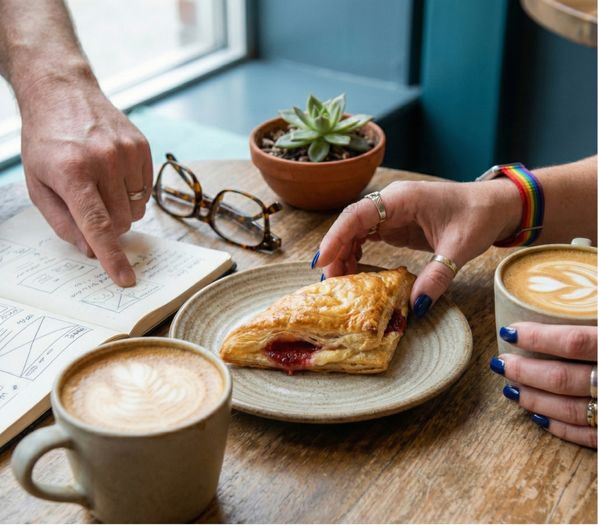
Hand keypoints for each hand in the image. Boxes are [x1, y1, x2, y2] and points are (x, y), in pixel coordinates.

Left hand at [19, 73, 151, 286]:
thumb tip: (91, 251)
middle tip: (92, 208)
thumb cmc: (46, 142)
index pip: (97, 225)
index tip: (125, 279)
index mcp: (71, 172)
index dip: (111, 256)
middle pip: (121, 222)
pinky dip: (132, 192)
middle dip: (108, 228)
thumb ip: (63, 222)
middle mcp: (103, 160)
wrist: (63, 93)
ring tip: (102, 187)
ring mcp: (127, 152)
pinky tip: (114, 174)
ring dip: (121, 210)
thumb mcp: (39, 184)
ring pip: (136, 209)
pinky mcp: (142, 147)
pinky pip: (146, 190)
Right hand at [314, 179, 520, 313]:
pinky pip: (368, 237)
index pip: (357, 214)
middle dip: (337, 251)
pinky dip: (358, 254)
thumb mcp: (458, 248)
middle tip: (331, 283)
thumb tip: (417, 308)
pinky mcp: (396, 224)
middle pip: (350, 224)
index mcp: (401, 199)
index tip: (321, 261)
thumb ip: (437, 277)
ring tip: (342, 283)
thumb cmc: (477, 216)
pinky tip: (356, 273)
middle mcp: (390, 202)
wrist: (494, 206)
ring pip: (355, 231)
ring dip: (345, 255)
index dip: (335, 237)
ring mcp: (391, 213)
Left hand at [491, 322, 596, 447]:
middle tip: (499, 363)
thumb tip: (585, 269)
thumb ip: (592, 312)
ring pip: (572, 409)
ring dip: (535, 399)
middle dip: (524, 371)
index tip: (508, 333)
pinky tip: (537, 416)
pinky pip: (589, 436)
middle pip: (564, 378)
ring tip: (510, 388)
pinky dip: (560, 427)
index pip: (574, 342)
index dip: (537, 337)